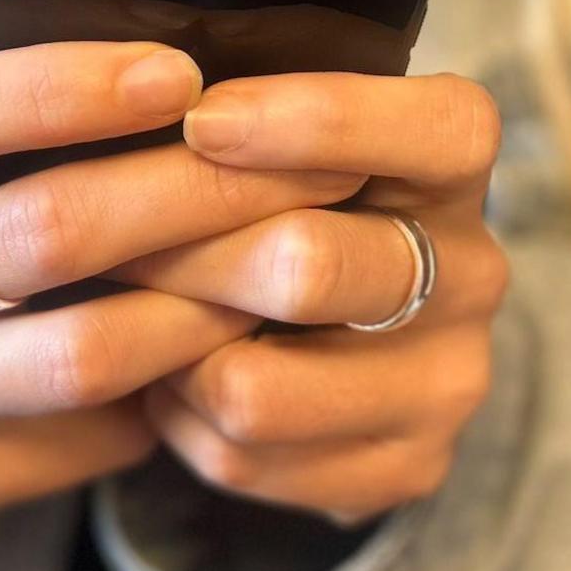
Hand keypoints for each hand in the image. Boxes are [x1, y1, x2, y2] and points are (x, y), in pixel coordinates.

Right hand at [0, 18, 365, 511]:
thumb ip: (26, 50)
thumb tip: (179, 14)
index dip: (54, 90)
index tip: (176, 75)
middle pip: (42, 234)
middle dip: (195, 195)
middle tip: (317, 165)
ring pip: (85, 352)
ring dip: (211, 301)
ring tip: (298, 259)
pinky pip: (99, 431)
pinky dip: (184, 384)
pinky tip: (243, 343)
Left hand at [108, 71, 506, 523]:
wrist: (328, 336)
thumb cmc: (278, 196)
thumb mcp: (276, 134)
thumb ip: (236, 116)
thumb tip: (134, 103)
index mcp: (454, 166)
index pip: (437, 128)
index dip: (317, 120)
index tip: (201, 120)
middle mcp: (474, 275)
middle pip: (308, 265)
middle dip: (180, 251)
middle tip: (96, 235)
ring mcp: (445, 384)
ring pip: (254, 388)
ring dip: (161, 348)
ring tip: (128, 311)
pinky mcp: (405, 467)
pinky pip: (244, 456)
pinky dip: (178, 416)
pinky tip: (169, 378)